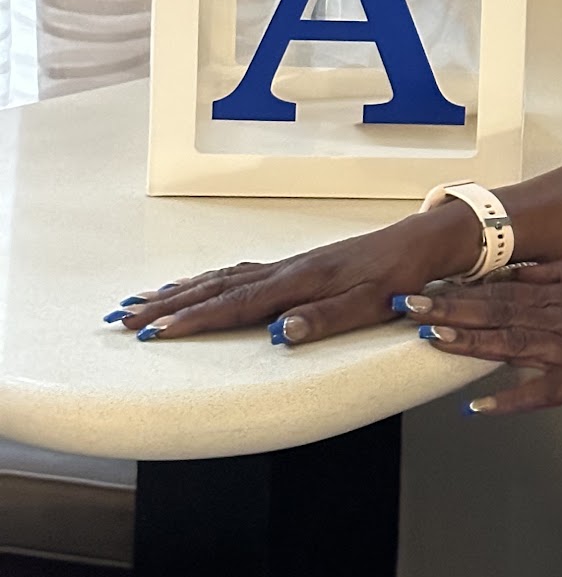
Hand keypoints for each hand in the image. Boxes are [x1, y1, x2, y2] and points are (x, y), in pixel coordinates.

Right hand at [103, 204, 483, 345]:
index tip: (154, 331)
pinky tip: (197, 286)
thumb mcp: (372, 303)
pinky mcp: (297, 266)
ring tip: (142, 301)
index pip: (236, 304)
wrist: (423, 241)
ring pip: (223, 277)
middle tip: (123, 317)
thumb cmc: (400, 276)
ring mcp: (290, 266)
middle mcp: (288, 270)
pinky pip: (240, 272)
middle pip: (216, 287)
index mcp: (301, 281)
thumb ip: (326, 319)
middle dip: (168, 304)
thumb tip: (278, 335)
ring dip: (181, 291)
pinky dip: (209, 280)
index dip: (193, 319)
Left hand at [398, 261, 561, 415]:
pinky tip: (479, 405)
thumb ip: (550, 273)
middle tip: (409, 307)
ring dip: (467, 343)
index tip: (423, 288)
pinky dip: (508, 399)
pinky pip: (537, 393)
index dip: (455, 291)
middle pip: (492, 313)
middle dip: (447, 310)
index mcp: (554, 296)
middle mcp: (552, 320)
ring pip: (507, 344)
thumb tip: (513, 270)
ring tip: (432, 340)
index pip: (495, 291)